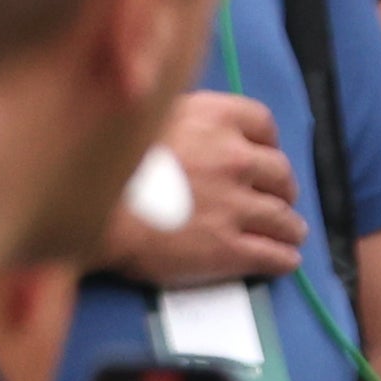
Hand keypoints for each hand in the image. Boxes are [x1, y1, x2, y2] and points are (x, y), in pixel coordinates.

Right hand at [108, 88, 298, 290]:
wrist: (89, 212)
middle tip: (278, 198)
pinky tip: (285, 260)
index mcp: (213, 119)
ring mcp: (235, 205)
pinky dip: (284, 258)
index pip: (263, 123)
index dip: (268, 143)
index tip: (266, 154)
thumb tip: (193, 130)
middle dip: (281, 187)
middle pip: (280, 172)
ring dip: (290, 226)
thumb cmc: (105, 164)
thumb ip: (178, 122)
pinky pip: (273, 254)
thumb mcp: (143, 119)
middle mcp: (233, 158)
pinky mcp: (229, 248)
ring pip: (283, 217)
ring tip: (291, 233)